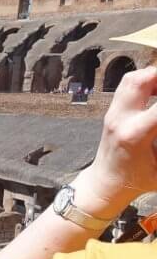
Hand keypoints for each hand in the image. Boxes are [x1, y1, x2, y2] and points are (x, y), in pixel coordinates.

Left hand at [76, 66, 156, 215]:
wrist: (106, 183)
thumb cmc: (138, 180)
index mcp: (135, 134)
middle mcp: (120, 119)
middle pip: (140, 81)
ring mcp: (112, 114)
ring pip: (132, 79)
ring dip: (154, 75)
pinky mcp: (111, 112)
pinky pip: (127, 86)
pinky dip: (145, 81)